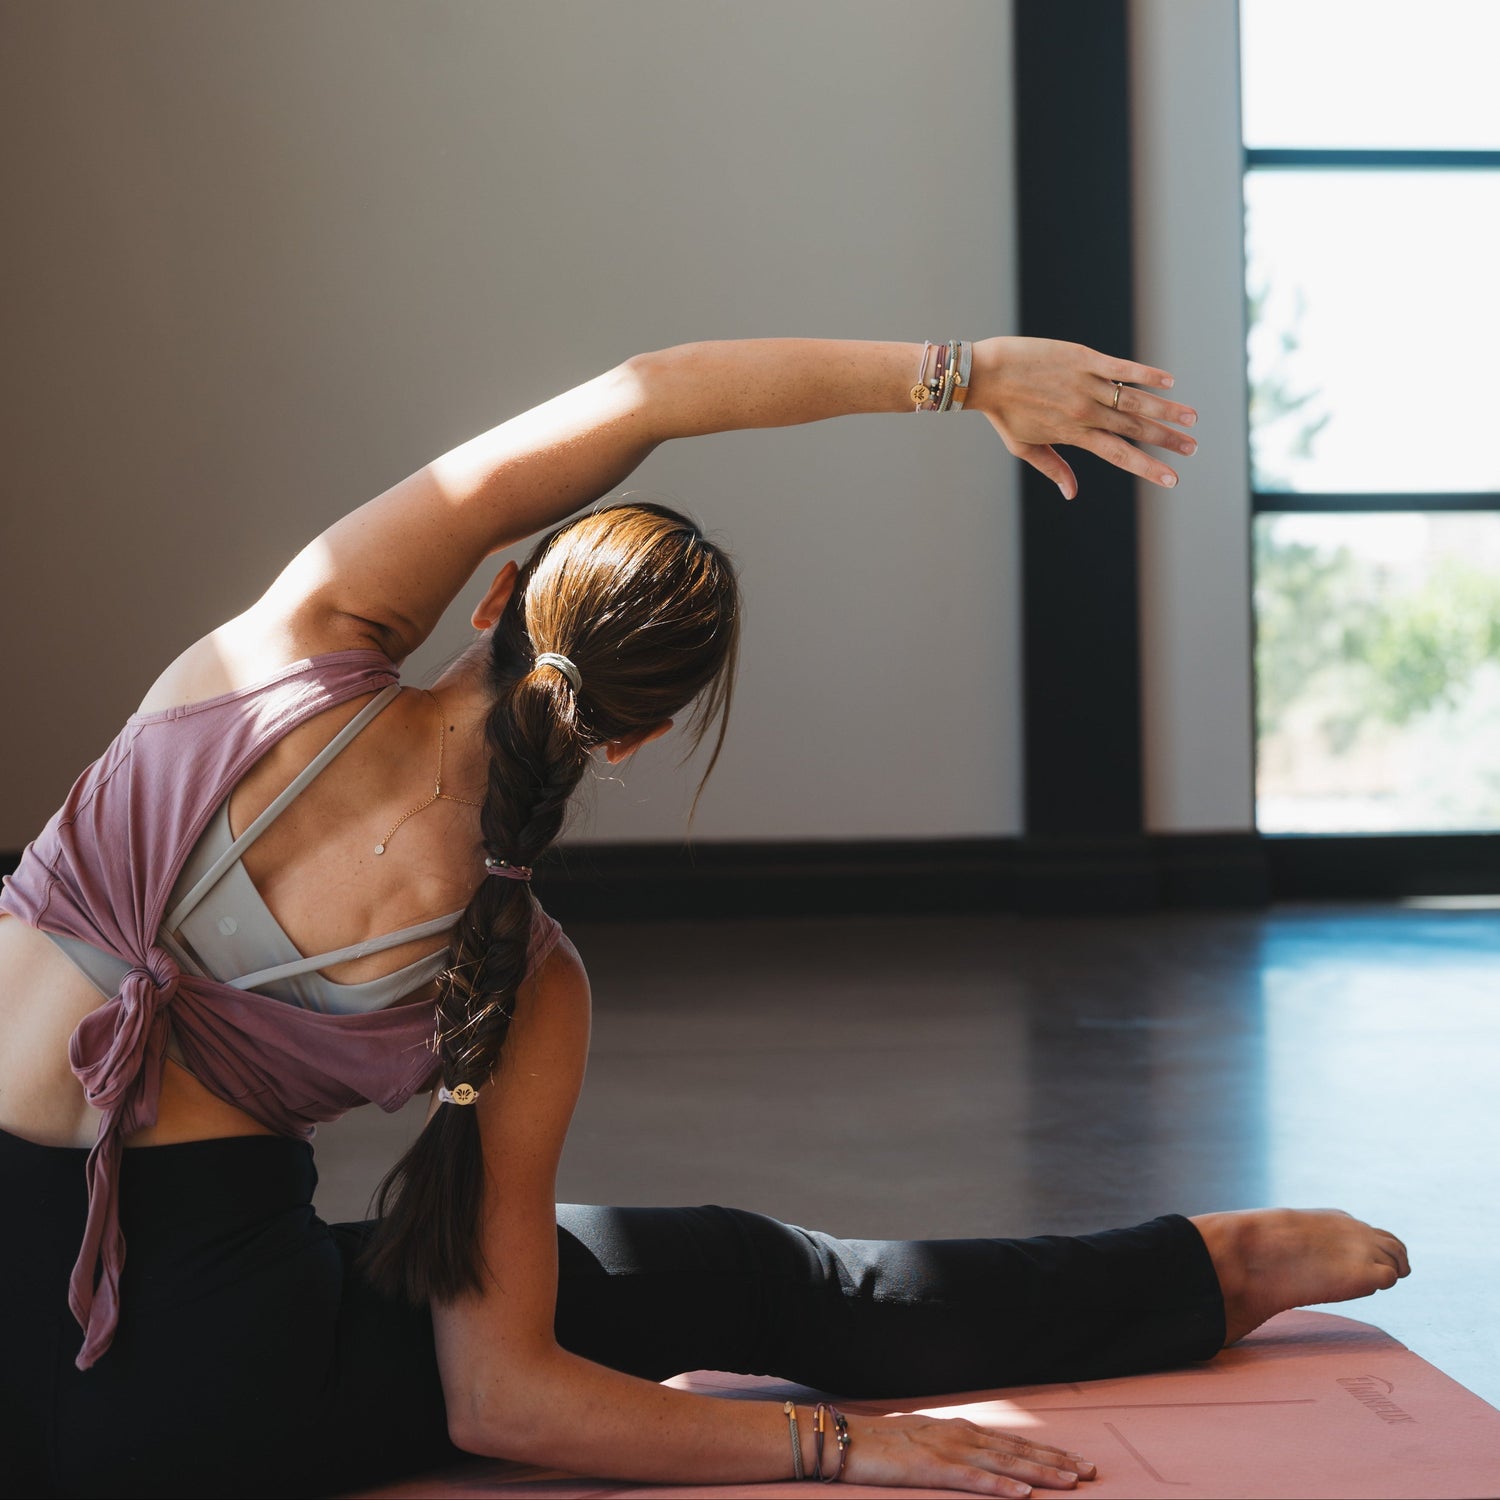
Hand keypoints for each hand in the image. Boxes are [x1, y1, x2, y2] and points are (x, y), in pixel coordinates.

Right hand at [842, 1409, 1096, 1495]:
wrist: (846, 1439)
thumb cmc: (882, 1445)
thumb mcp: (923, 1443)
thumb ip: (951, 1448)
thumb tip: (976, 1457)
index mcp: (959, 1430)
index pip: (1012, 1443)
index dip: (1046, 1452)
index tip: (1076, 1462)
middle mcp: (960, 1435)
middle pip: (1018, 1450)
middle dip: (1056, 1461)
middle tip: (1091, 1472)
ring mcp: (947, 1450)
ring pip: (1005, 1463)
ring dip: (1041, 1472)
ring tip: (1071, 1481)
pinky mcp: (932, 1469)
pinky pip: (973, 1479)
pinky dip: (1001, 1485)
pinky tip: (1023, 1493)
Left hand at [969, 336, 1198, 499]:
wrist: (985, 374)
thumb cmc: (1003, 412)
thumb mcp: (1024, 447)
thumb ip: (1053, 468)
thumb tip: (1072, 494)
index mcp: (1074, 435)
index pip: (1119, 455)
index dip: (1148, 468)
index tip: (1172, 480)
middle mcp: (1085, 412)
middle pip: (1135, 429)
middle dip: (1167, 440)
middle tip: (1193, 448)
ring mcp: (1086, 384)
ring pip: (1135, 400)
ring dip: (1167, 410)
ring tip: (1192, 419)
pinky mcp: (1084, 359)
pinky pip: (1122, 368)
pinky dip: (1146, 374)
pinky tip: (1170, 381)